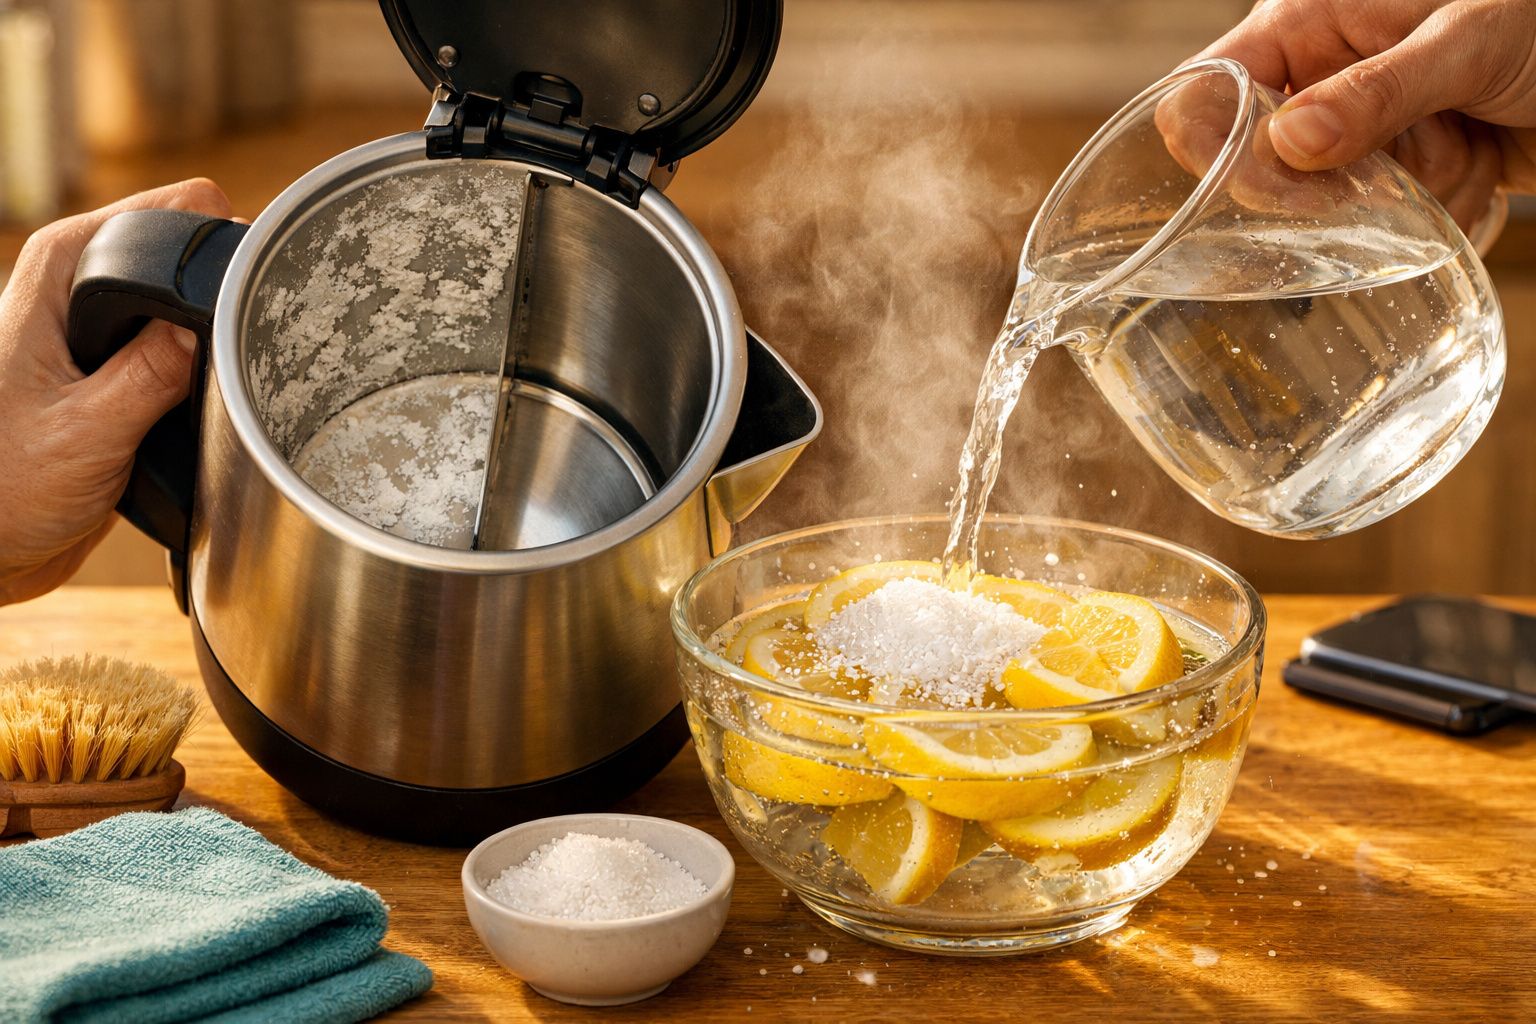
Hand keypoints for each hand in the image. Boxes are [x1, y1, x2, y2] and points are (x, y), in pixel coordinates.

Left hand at [0, 179, 230, 604]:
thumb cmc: (2, 490)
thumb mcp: (84, 433)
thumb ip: (150, 375)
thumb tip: (218, 322)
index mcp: (58, 273)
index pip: (165, 210)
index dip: (216, 240)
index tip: (253, 287)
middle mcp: (81, 291)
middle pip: (191, 254)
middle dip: (228, 292)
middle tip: (252, 345)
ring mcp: (105, 332)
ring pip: (196, 307)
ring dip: (223, 340)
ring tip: (239, 380)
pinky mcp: (124, 373)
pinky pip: (188, 352)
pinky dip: (212, 372)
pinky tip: (223, 403)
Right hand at [1198, 0, 1535, 231]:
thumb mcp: (1470, 37)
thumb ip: (1377, 90)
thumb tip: (1288, 144)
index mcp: (1306, 22)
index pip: (1203, 98)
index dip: (1225, 155)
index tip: (1299, 192)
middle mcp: (1321, 77)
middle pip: (1277, 170)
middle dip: (1360, 179)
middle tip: (1426, 146)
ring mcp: (1361, 128)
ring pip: (1344, 207)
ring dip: (1426, 188)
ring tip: (1475, 136)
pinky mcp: (1402, 170)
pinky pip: (1393, 223)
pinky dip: (1450, 205)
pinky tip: (1487, 160)